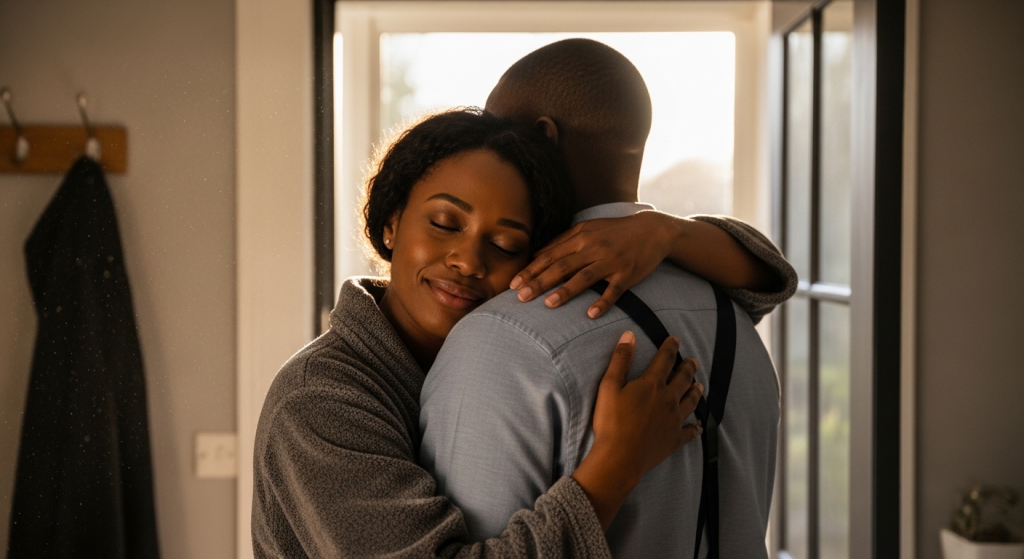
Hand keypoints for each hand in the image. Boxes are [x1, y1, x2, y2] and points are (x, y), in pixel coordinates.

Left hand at [510, 211, 675, 318]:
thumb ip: (562, 241)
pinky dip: (602, 302)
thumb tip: (536, 255)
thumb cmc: (615, 231)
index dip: (530, 270)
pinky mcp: (627, 274)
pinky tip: (590, 314)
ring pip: (584, 277)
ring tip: (548, 304)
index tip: (512, 284)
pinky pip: (613, 290)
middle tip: (520, 297)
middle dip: (539, 282)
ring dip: (565, 291)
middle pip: (561, 266)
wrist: (652, 230)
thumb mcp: (587, 229)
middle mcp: (593, 248)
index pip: (549, 256)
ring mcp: (611, 261)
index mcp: (580, 237)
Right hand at [571, 332, 703, 529]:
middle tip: (693, 361)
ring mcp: (674, 420)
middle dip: (688, 368)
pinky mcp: (675, 439)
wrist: (620, 456)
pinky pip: (690, 432)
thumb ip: (621, 360)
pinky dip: (696, 427)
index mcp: (652, 384)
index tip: (676, 339)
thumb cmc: (611, 421)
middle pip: (683, 379)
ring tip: (700, 385)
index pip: (665, 360)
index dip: (671, 347)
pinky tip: (699, 426)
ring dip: (696, 391)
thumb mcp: (609, 386)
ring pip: (691, 402)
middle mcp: (668, 399)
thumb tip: (630, 335)